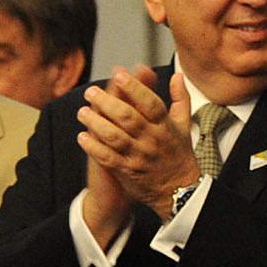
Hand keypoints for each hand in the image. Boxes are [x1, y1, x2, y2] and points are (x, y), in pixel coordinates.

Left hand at [77, 66, 199, 216]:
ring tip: (83, 112)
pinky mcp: (128, 171)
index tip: (119, 74)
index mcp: (165, 127)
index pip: (151, 103)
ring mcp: (139, 156)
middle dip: (107, 103)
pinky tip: (82, 137)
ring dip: (96, 123)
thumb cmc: (179, 156)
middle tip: (90, 92)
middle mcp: (152, 140)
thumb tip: (177, 76)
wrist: (179, 192)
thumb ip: (180, 99)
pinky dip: (94, 148)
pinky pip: (108, 158)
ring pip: (115, 137)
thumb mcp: (184, 125)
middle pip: (128, 118)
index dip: (135, 87)